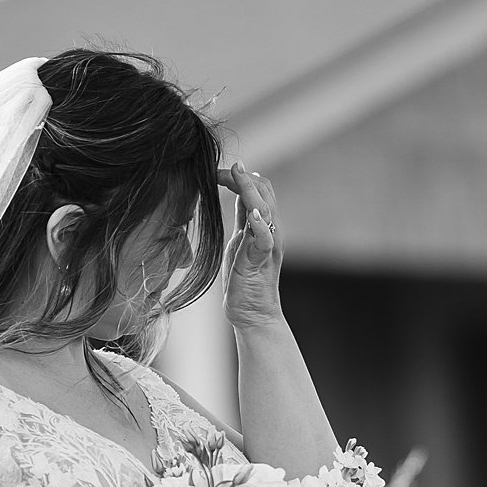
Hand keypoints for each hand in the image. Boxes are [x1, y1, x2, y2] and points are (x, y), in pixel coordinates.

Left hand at [218, 161, 282, 328]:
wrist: (253, 314)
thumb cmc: (245, 279)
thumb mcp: (240, 239)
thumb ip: (243, 217)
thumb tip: (240, 192)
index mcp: (264, 225)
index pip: (259, 188)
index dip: (239, 176)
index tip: (215, 172)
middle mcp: (271, 231)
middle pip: (264, 191)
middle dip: (241, 177)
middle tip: (216, 172)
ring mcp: (269, 245)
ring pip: (265, 208)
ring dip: (250, 190)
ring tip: (236, 175)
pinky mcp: (262, 261)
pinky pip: (266, 240)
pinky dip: (261, 225)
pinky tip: (252, 213)